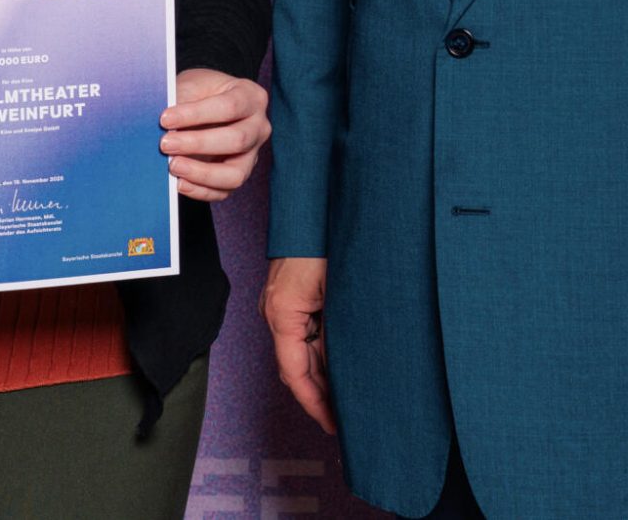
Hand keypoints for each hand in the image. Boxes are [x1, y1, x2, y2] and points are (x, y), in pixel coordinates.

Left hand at [160, 68, 269, 201]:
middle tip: (166, 144)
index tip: (165, 119)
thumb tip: (164, 127)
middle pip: (237, 140)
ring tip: (173, 166)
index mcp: (251, 97)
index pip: (229, 106)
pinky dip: (200, 190)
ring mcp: (252, 155)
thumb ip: (181, 101)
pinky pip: (224, 191)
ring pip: (236, 173)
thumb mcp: (191, 85)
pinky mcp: (238, 175)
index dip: (196, 114)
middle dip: (197, 144)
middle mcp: (258, 127)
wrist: (200, 106)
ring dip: (201, 173)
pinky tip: (180, 183)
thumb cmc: (198, 93)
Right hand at [261, 255, 335, 433]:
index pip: (294, 374)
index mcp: (283, 313)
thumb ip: (338, 330)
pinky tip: (342, 362)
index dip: (315, 403)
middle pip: (296, 366)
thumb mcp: (339, 290)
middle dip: (321, 394)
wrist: (313, 202)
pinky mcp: (291, 294)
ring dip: (323, 373)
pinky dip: (321, 351)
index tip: (333, 424)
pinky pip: (304, 332)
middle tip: (346, 418)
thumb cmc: (325, 240)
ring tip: (349, 396)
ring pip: (301, 350)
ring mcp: (281, 302)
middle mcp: (276, 311)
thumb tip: (351, 368)